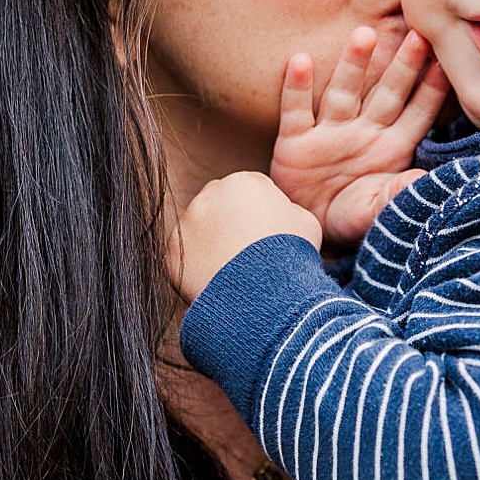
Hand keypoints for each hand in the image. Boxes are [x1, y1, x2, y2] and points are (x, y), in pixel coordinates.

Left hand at [173, 172, 321, 303]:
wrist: (265, 296)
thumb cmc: (290, 257)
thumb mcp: (306, 221)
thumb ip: (288, 208)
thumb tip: (280, 213)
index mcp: (243, 182)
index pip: (249, 190)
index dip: (260, 213)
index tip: (265, 235)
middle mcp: (209, 195)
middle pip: (220, 205)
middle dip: (230, 223)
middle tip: (247, 252)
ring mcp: (187, 222)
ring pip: (199, 229)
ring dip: (211, 243)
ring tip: (233, 269)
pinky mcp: (173, 251)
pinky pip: (184, 255)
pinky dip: (196, 266)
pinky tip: (216, 279)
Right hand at [271, 26, 449, 253]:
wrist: (309, 228)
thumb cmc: (352, 218)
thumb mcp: (378, 209)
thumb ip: (398, 193)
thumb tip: (422, 180)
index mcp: (390, 148)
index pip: (416, 114)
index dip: (431, 91)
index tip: (446, 64)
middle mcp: (362, 132)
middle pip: (386, 94)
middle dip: (402, 66)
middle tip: (418, 34)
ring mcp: (329, 134)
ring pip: (343, 93)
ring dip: (353, 65)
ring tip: (365, 36)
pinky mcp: (295, 141)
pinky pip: (296, 110)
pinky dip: (297, 87)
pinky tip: (301, 61)